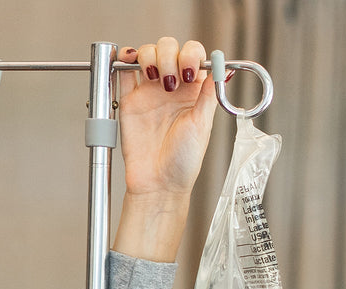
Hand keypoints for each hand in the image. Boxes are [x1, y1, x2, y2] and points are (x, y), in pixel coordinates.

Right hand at [113, 37, 216, 259]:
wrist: (158, 183)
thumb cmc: (183, 163)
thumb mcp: (202, 127)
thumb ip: (208, 97)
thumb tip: (221, 71)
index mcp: (192, 93)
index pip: (192, 56)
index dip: (191, 54)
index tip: (190, 70)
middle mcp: (172, 88)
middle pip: (168, 48)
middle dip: (169, 55)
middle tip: (171, 81)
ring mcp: (149, 91)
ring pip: (147, 53)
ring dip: (150, 56)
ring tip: (156, 79)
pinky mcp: (129, 99)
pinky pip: (124, 69)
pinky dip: (125, 58)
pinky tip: (131, 63)